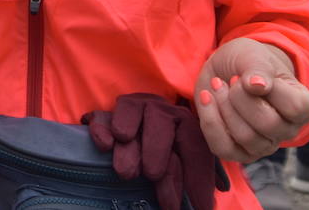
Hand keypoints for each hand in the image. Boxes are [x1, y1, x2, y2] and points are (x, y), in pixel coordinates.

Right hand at [83, 93, 226, 209]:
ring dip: (129, 145)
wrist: (141, 135)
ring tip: (127, 173)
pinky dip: (103, 129)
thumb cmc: (167, 158)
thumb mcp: (187, 168)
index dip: (195, 175)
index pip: (193, 145)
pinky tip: (105, 146)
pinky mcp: (105, 114)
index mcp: (185, 123)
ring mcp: (132, 108)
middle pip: (160, 123)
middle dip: (156, 151)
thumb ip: (196, 182)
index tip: (194, 205)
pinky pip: (103, 116)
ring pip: (131, 115)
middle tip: (152, 175)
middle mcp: (160, 110)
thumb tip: (206, 207)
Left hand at [193, 38, 308, 163]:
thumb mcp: (254, 55)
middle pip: (268, 125)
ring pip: (245, 138)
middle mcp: (287, 130)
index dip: (268, 89)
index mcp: (302, 107)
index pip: (295, 108)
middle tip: (231, 80)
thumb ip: (258, 69)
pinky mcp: (238, 151)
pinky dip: (209, 121)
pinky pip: (223, 148)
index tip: (250, 75)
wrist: (226, 68)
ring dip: (224, 106)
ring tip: (217, 85)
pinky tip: (207, 98)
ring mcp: (264, 145)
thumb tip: (258, 85)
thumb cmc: (248, 61)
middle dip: (240, 98)